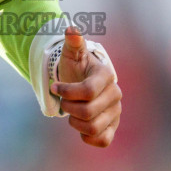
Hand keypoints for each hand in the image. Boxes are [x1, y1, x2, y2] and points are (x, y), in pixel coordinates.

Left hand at [51, 25, 121, 147]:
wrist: (82, 84)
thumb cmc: (75, 68)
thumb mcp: (71, 54)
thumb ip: (72, 42)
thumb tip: (71, 30)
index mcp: (106, 76)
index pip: (87, 91)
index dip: (66, 92)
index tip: (54, 87)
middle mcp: (115, 95)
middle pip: (88, 112)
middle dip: (69, 108)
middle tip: (63, 103)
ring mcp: (115, 112)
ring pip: (93, 128)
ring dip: (75, 123)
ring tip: (72, 114)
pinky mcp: (113, 127)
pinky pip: (103, 141)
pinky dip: (88, 138)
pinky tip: (80, 127)